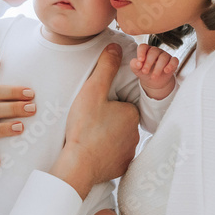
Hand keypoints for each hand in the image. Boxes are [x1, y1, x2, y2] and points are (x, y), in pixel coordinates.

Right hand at [51, 44, 139, 198]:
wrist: (79, 164)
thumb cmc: (85, 128)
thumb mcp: (93, 91)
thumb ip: (106, 67)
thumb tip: (116, 47)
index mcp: (131, 114)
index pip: (122, 104)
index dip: (107, 104)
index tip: (94, 108)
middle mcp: (135, 134)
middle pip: (120, 121)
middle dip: (108, 120)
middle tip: (89, 121)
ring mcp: (129, 152)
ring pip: (119, 138)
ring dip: (107, 136)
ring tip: (89, 136)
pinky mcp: (121, 167)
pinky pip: (115, 156)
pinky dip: (105, 153)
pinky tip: (92, 150)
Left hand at [131, 43, 178, 99]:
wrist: (154, 82)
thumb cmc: (145, 73)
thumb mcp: (137, 70)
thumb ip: (134, 65)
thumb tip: (138, 63)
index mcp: (146, 51)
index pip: (143, 47)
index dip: (141, 52)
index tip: (140, 61)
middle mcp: (156, 51)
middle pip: (153, 52)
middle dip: (148, 62)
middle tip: (145, 72)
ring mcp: (165, 55)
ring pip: (163, 57)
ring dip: (158, 68)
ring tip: (153, 77)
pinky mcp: (173, 61)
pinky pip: (174, 60)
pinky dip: (170, 65)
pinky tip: (166, 71)